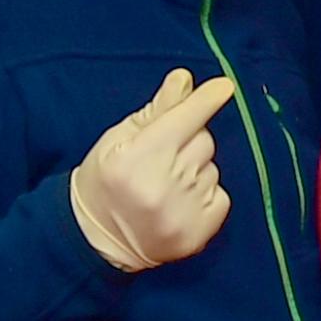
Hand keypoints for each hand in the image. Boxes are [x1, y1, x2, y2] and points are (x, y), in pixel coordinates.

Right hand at [68, 68, 236, 271]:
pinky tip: (179, 202)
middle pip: (203, 141)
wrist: (97, 240)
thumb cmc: (104, 181)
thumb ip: (156, 111)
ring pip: (212, 168)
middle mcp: (161, 188)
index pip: (183, 120)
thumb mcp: (118, 140)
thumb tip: (184, 80)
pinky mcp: (199, 233)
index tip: (224, 86)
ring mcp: (183, 214)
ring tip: (166, 183)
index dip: (205, 101)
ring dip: (195, 169)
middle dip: (188, 140)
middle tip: (163, 156)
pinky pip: (221, 195)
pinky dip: (205, 194)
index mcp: (136, 160)